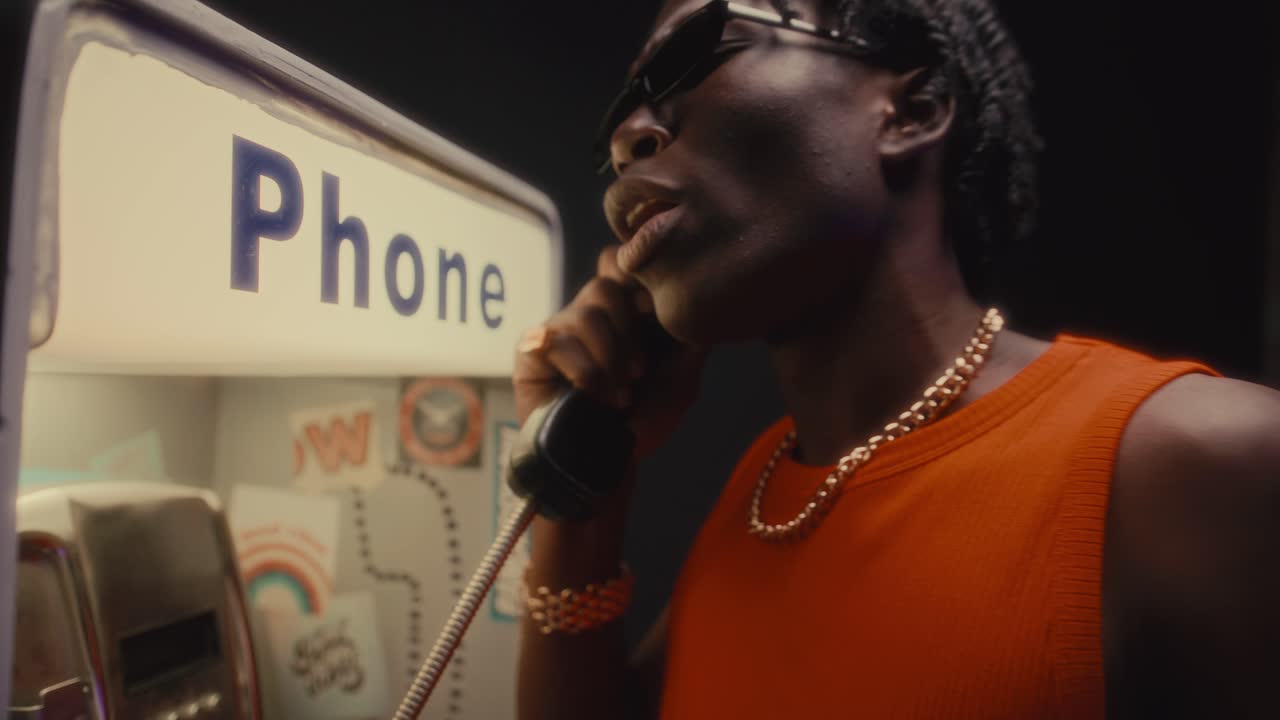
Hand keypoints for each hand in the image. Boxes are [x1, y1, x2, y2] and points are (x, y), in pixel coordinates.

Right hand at [513, 247, 706, 460]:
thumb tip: (701, 300)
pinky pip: (557, 339)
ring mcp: (558, 330)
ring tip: (620, 395)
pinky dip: (585, 371)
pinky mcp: (532, 351)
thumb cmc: (642, 424)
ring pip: (586, 312)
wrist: (606, 466)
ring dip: (611, 358)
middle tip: (639, 373)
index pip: (619, 263)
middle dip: (629, 332)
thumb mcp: (682, 381)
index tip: (652, 314)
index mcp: (623, 314)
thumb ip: (691, 339)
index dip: (635, 279)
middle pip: (606, 284)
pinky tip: (593, 396)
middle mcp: (588, 315)